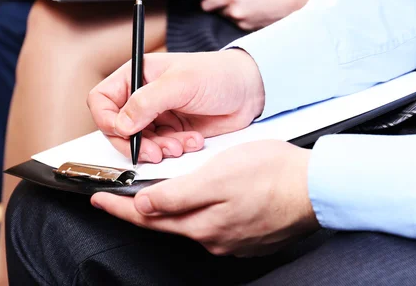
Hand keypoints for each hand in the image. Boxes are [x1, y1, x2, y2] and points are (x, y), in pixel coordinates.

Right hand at [87, 50, 264, 162]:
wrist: (250, 90)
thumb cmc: (219, 74)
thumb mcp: (181, 83)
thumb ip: (147, 102)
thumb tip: (122, 124)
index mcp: (137, 75)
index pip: (102, 100)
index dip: (107, 120)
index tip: (126, 133)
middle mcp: (143, 96)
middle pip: (118, 128)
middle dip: (136, 143)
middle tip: (155, 152)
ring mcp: (158, 115)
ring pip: (140, 143)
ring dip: (158, 149)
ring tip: (180, 145)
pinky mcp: (173, 131)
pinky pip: (162, 148)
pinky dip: (175, 149)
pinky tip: (193, 140)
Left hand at [92, 140, 318, 256]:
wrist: (317, 188)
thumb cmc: (273, 175)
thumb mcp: (218, 174)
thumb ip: (178, 194)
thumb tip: (145, 205)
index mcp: (202, 223)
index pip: (148, 216)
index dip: (119, 207)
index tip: (98, 200)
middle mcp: (213, 238)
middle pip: (167, 224)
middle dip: (141, 210)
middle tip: (117, 199)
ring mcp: (233, 240)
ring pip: (192, 224)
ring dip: (175, 210)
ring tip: (163, 194)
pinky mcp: (249, 236)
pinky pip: (216, 226)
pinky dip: (203, 213)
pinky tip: (209, 201)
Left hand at [200, 0, 315, 30]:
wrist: (293, 2)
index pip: (206, 4)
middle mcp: (234, 11)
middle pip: (215, 11)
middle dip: (219, 4)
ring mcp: (241, 22)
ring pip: (227, 17)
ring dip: (231, 10)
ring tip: (246, 2)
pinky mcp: (248, 29)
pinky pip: (237, 23)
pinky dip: (241, 17)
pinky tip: (252, 10)